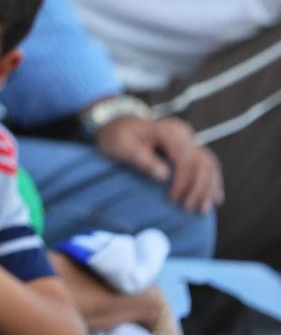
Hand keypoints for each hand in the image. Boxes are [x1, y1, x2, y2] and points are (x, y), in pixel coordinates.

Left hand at [95, 115, 222, 212]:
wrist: (118, 125)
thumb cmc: (118, 137)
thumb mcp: (123, 147)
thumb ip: (142, 160)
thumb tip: (164, 176)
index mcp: (167, 131)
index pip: (185, 159)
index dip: (182, 182)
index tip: (172, 200)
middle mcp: (183, 133)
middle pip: (201, 163)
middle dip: (198, 188)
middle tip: (188, 209)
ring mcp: (189, 139)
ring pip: (209, 164)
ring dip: (209, 188)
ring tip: (204, 209)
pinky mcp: (190, 147)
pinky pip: (208, 164)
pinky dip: (213, 181)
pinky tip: (216, 198)